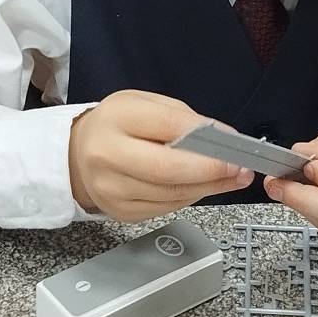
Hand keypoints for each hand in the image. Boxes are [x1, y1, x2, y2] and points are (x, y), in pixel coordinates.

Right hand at [69, 90, 253, 221]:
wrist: (78, 154)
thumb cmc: (118, 125)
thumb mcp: (144, 104)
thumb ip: (181, 118)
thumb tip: (221, 138)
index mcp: (117, 118)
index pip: (168, 126)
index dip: (205, 136)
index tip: (233, 142)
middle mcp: (108, 155)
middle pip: (168, 169)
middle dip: (211, 170)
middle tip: (239, 169)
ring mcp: (112, 189)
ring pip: (171, 194)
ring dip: (208, 187)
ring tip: (232, 178)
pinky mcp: (121, 212)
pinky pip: (166, 208)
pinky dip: (190, 197)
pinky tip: (203, 187)